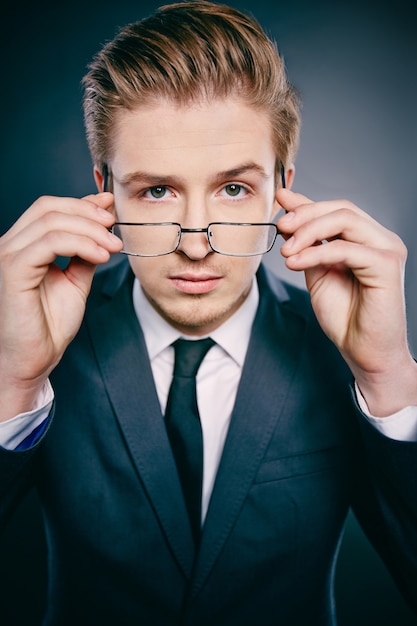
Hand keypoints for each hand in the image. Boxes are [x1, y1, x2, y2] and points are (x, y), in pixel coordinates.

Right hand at [0, 192, 121, 419]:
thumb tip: (103, 227)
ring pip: (51, 222)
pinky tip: (100, 257)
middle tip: (114, 228)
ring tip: (113, 247)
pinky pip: (49, 243)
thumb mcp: (75, 280)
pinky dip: (81, 245)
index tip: (110, 206)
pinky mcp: (13, 271)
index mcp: (24, 245)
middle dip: (88, 213)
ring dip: (90, 231)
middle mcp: (12, 245)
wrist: (35, 359)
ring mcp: (10, 256)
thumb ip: (85, 253)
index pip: (49, 208)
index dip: (82, 203)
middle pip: (49, 207)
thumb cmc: (49, 324)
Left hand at [276, 188, 416, 415]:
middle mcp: (381, 240)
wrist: (364, 353)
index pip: (337, 209)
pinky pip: (345, 248)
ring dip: (308, 231)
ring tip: (286, 252)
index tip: (279, 201)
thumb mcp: (317, 273)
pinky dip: (316, 252)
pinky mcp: (387, 266)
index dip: (307, 203)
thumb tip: (287, 218)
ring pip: (344, 220)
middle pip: (341, 209)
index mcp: (367, 240)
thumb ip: (307, 246)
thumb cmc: (345, 318)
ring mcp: (387, 250)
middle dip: (304, 215)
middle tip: (280, 227)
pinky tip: (295, 263)